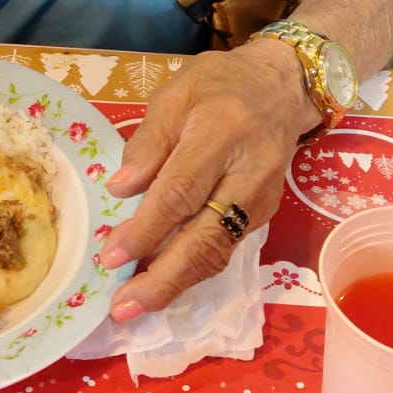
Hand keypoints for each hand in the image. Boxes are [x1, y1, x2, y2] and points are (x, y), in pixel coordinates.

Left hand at [100, 42, 312, 319]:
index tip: (111, 255)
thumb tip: (120, 191)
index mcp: (221, 133)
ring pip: (219, 251)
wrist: (282, 86)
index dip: (145, 229)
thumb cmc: (219, 85)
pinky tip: (162, 281)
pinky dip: (194, 270)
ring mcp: (262, 198)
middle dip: (163, 278)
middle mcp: (248, 173)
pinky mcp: (265, 213)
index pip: (180, 192)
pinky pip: (226, 248)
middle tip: (123, 307)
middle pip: (206, 237)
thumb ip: (148, 142)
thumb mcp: (175, 94)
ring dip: (177, 283)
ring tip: (136, 305)